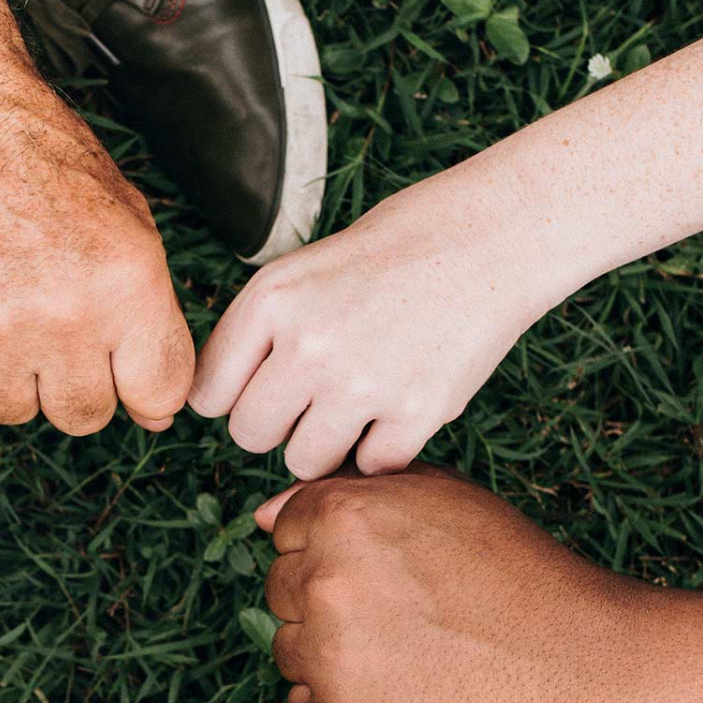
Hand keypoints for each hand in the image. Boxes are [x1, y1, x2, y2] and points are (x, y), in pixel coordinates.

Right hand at [0, 74, 192, 435]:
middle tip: (54, 331)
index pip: (159, 393)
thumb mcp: (128, 225)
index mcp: (127, 283)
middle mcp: (67, 315)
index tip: (123, 372)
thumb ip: (153, 323)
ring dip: (12, 377)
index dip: (142, 390)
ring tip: (4, 313)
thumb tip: (159, 415)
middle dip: (73, 386)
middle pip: (83, 416)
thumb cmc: (42, 164)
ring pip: (15, 411)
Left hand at [191, 180, 541, 479]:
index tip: (263, 386)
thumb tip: (214, 405)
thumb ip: (256, 335)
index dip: (235, 397)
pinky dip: (382, 449)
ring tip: (358, 401)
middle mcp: (309, 342)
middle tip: (316, 394)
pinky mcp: (416, 412)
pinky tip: (399, 406)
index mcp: (271, 300)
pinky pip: (369, 467)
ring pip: (304, 461)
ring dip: (326, 444)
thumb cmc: (392, 253)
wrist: (493, 235)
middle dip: (278, 424)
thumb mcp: (301, 271)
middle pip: (250, 435)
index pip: (209, 395)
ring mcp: (362, 382)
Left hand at [263, 466, 630, 702]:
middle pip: (282, 587)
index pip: (286, 528)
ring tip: (405, 650)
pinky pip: (305, 702)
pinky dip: (340, 699)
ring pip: (289, 646)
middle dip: (327, 596)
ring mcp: (327, 651)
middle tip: (402, 611)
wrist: (577, 662)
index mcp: (340, 516)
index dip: (333, 545)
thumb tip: (265, 515)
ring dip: (327, 649)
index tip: (383, 565)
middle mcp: (323, 580)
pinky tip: (399, 688)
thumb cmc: (514, 569)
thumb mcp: (442, 497)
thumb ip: (348, 490)